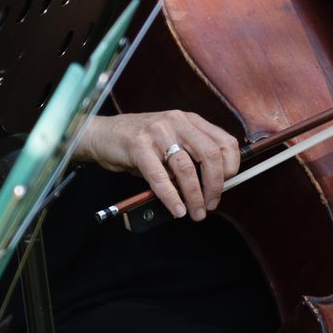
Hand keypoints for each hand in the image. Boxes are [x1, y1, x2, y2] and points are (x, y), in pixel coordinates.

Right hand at [76, 110, 239, 220]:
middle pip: (210, 155)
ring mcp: (157, 133)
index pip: (224, 142)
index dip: (231, 167)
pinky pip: (160, 177)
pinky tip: (176, 209)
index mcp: (189, 120)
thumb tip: (211, 186)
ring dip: (194, 196)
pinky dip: (171, 197)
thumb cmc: (137, 142)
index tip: (227, 184)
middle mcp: (176, 122)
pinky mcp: (138, 146)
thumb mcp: (169, 141)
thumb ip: (189, 156)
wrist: (101, 134)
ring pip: (186, 168)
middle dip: (215, 185)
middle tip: (211, 204)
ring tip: (195, 212)